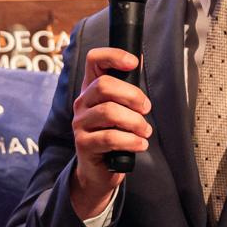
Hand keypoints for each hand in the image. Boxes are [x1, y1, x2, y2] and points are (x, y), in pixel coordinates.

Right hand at [69, 46, 150, 218]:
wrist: (98, 171)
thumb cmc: (113, 136)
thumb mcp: (120, 109)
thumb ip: (126, 88)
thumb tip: (137, 60)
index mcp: (91, 89)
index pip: (94, 60)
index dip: (113, 56)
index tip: (133, 63)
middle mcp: (82, 103)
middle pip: (104, 85)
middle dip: (132, 96)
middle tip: (146, 109)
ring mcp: (80, 123)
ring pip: (109, 112)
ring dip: (135, 122)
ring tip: (145, 131)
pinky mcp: (84, 144)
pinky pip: (110, 137)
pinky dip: (131, 140)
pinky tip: (140, 144)